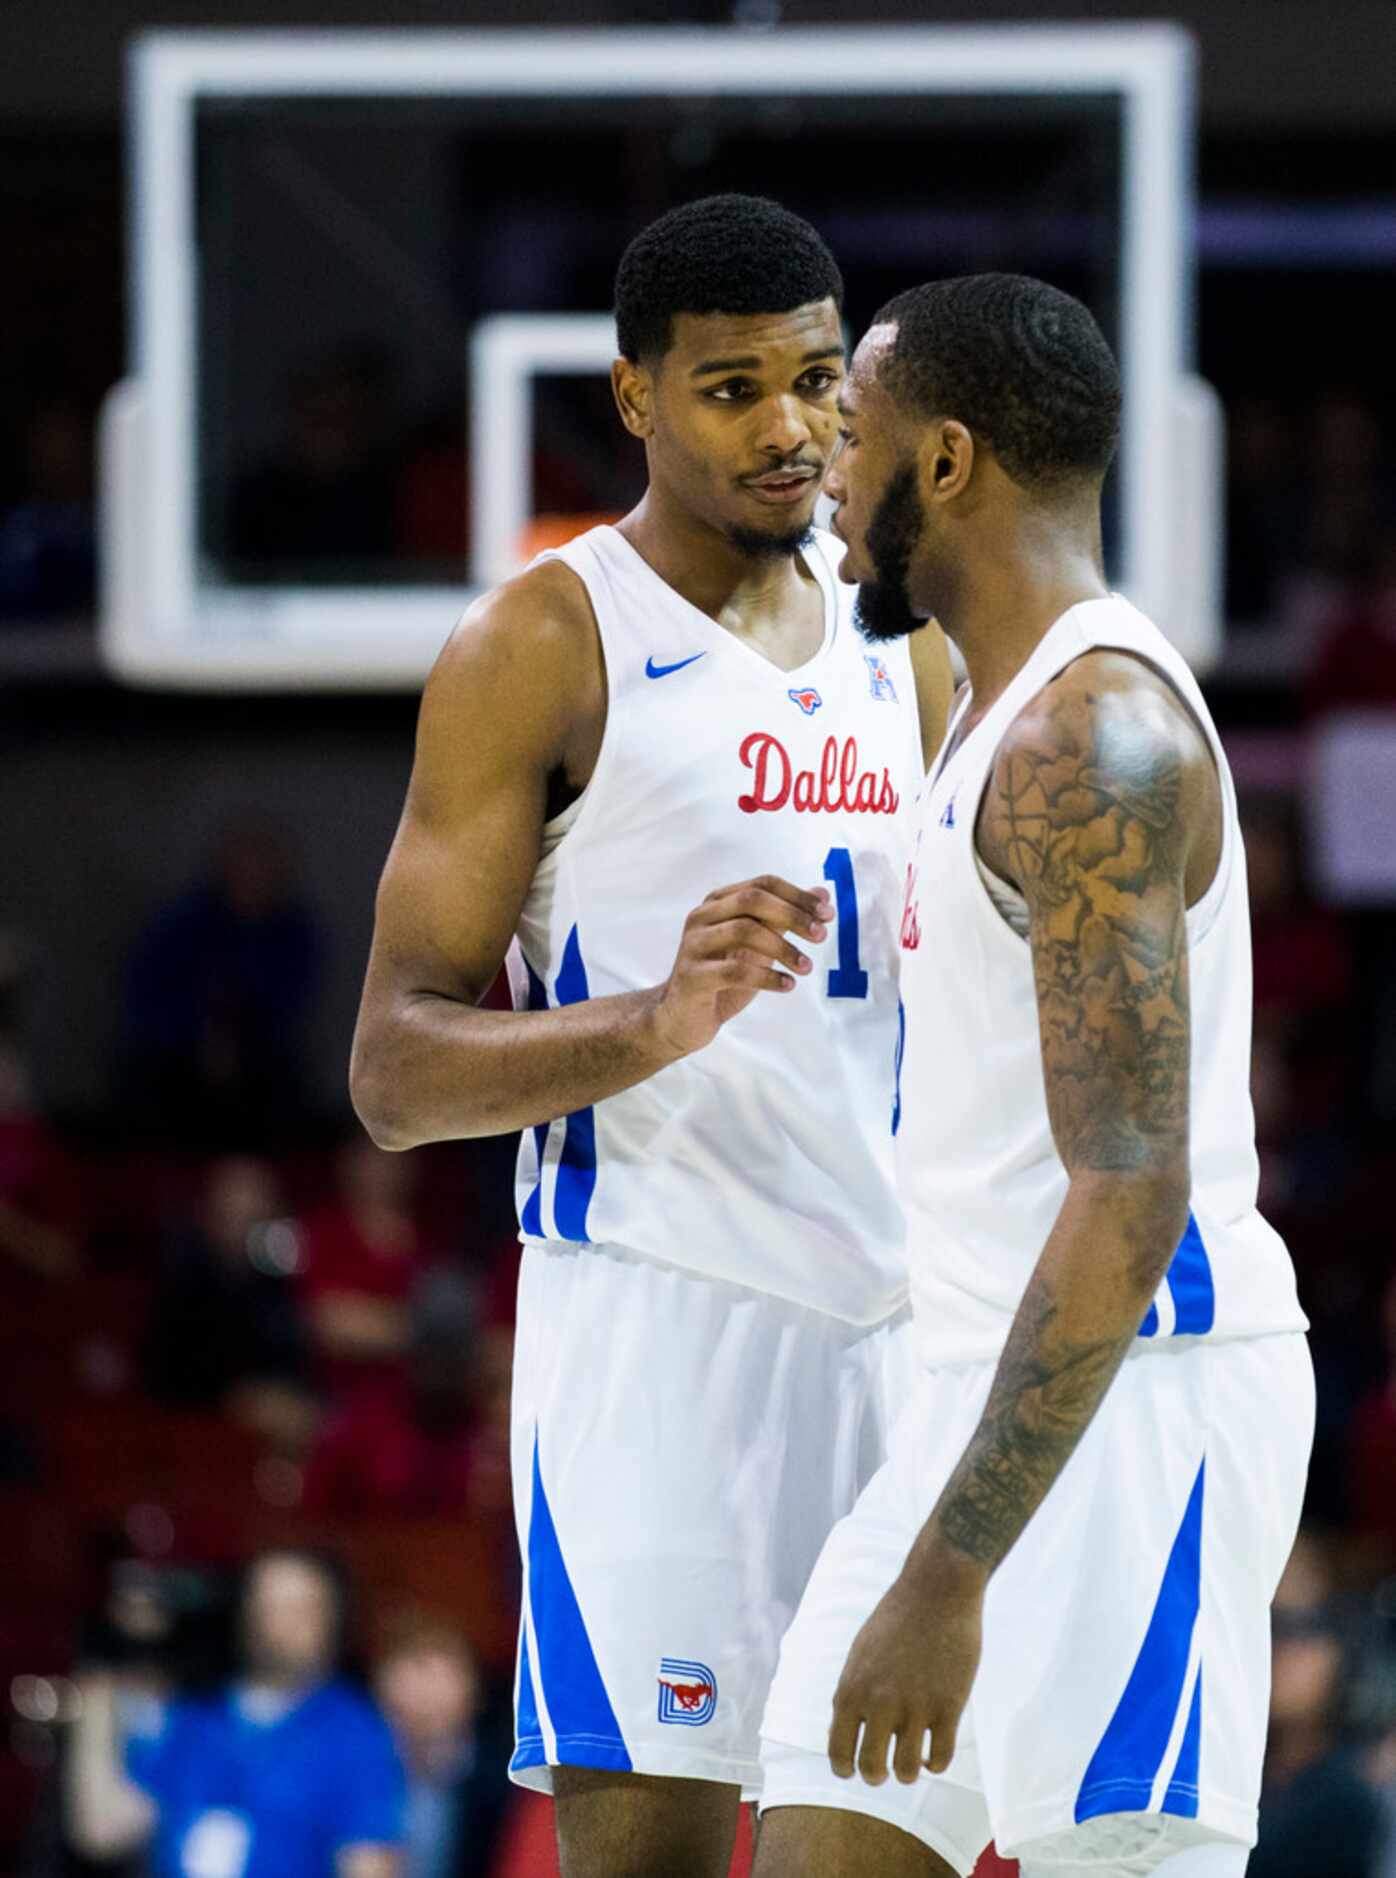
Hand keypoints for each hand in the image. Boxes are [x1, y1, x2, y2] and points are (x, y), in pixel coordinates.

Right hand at [650, 875, 830, 1056]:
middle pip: (752, 900)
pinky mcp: (692, 977)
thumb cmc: (723, 977)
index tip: (828, 915)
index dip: (797, 896)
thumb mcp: (759, 945)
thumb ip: (786, 919)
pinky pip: (734, 971)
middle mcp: (702, 917)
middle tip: (821, 936)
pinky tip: (788, 986)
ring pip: (743, 931)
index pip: (762, 884)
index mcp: (718, 902)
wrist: (682, 1017)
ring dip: (783, 948)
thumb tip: (824, 896)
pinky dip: (767, 977)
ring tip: (806, 967)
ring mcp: (693, 945)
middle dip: (792, 915)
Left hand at [828, 1549, 985, 1786]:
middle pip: (871, 1770)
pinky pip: (940, 1759)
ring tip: (911, 1759)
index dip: (845, 1769)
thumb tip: (844, 1734)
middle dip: (876, 1776)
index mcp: (852, 1689)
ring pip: (906, 1772)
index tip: (853, 1770)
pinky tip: (932, 1749)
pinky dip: (935, 1763)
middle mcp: (880, 1703)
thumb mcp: (860, 1653)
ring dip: (907, 1773)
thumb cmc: (897, 1619)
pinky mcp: (949, 1706)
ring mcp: (916, 1706)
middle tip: (883, 1769)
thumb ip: (851, 1694)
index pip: (838, 1752)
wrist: (937, 1590)